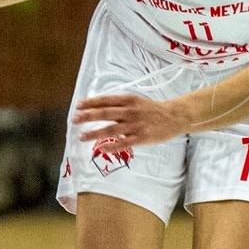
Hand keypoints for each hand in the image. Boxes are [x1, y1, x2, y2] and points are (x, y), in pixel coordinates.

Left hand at [73, 93, 190, 147]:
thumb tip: (99, 108)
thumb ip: (120, 105)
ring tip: (81, 136)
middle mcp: (131, 111)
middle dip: (88, 116)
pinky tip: (101, 148)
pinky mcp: (142, 137)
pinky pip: (124, 142)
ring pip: (111, 129)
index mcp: (129, 100)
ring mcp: (136, 125)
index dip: (91, 103)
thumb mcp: (136, 101)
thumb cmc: (152, 109)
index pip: (106, 100)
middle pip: (106, 113)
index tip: (78, 106)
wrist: (174, 117)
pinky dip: (112, 146)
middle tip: (74, 119)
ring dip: (94, 133)